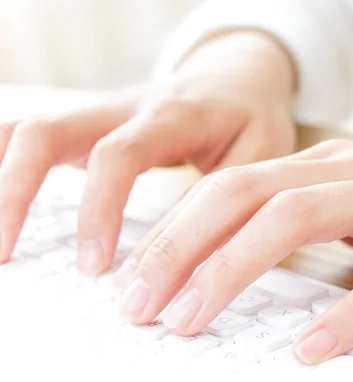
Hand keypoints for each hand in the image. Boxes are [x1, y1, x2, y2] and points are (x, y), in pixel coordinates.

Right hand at [0, 30, 296, 273]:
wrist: (237, 79)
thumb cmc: (249, 118)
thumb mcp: (260, 154)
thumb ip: (232, 199)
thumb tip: (206, 262)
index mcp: (173, 116)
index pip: (119, 155)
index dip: (99, 208)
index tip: (93, 264)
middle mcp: (126, 109)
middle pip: (48, 132)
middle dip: (14, 192)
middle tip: (5, 255)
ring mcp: (101, 114)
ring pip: (27, 129)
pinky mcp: (90, 126)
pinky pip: (33, 137)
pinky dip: (4, 165)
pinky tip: (1, 200)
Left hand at [115, 139, 352, 363]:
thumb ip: (312, 223)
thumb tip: (246, 265)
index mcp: (328, 164)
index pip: (234, 186)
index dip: (177, 230)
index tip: (138, 278)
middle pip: (248, 195)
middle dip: (184, 248)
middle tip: (143, 304)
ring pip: (299, 218)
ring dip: (236, 269)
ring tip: (194, 319)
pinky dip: (347, 312)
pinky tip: (312, 348)